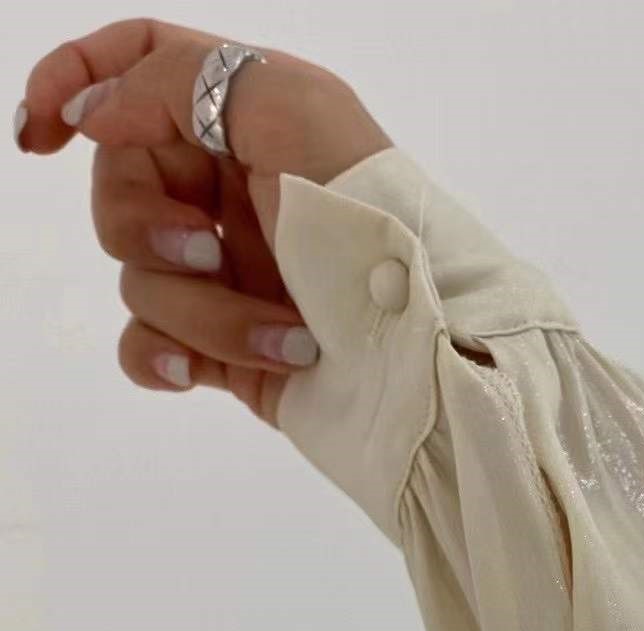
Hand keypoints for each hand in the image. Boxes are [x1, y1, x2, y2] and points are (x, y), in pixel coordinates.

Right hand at [15, 18, 391, 426]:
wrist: (428, 357)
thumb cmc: (378, 225)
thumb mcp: (293, 113)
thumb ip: (178, 84)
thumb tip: (91, 115)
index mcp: (245, 121)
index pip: (136, 69)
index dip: (72, 82)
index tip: (38, 133)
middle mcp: (228, 192)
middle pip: (117, 187)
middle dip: (146, 227)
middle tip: (208, 251)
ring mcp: (224, 273)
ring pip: (139, 280)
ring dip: (204, 314)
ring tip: (287, 336)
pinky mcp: (226, 349)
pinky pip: (146, 346)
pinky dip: (161, 358)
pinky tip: (196, 372)